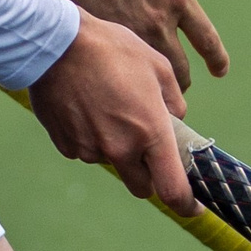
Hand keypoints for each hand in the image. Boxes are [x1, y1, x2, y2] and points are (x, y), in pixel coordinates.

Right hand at [28, 10, 195, 213]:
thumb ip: (174, 101)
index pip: (173, 190)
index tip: (194, 207)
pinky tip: (88, 107)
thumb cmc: (113, 48)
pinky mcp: (67, 145)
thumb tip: (175, 118)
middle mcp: (120, 149)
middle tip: (148, 147)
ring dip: (118, 149)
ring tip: (110, 107)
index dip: (187, 205)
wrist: (56, 43)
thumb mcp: (158, 66)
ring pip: (113, 163)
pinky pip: (87, 151)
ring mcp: (90, 149)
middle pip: (142, 186)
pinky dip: (92, 138)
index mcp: (150, 132)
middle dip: (150, 174)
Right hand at [51, 0, 229, 90]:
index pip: (206, 39)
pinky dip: (119, 71)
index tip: (220, 71)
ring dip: (149, 86)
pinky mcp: (102, 36)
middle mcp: (159, 21)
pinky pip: (117, 63)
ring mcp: (129, 32)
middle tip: (177, 91)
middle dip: (180, 84)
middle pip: (180, 68)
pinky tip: (114, 78)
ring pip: (147, 75)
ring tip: (145, 94)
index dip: (217, 59)